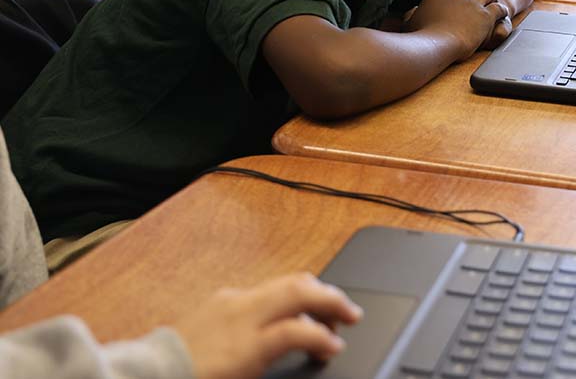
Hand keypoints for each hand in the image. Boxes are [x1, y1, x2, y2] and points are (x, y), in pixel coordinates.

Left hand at [173, 272, 360, 378]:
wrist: (148, 376)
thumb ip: (276, 364)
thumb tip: (306, 352)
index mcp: (246, 345)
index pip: (300, 330)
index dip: (325, 338)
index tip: (336, 348)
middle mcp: (241, 315)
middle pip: (299, 290)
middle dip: (332, 299)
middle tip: (352, 314)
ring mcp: (231, 301)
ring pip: (285, 281)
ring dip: (314, 292)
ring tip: (329, 309)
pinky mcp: (221, 298)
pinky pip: (264, 289)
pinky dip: (288, 296)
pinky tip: (291, 312)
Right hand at [406, 0, 509, 59]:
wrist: (435, 45)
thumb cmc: (419, 39)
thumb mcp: (409, 24)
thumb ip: (411, 15)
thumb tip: (412, 12)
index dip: (447, 0)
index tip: (449, 7)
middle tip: (470, 1)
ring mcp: (471, 3)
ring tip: (492, 2)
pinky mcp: (485, 15)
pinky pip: (498, 7)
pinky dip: (501, 10)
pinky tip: (502, 15)